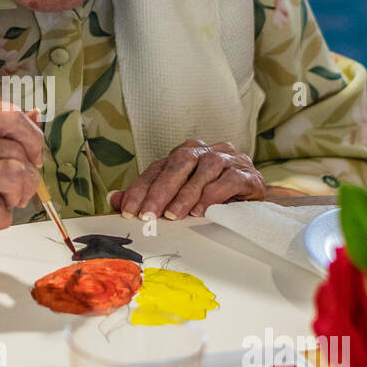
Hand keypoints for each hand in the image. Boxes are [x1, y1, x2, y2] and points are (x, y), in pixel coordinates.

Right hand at [0, 98, 44, 240]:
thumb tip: (34, 117)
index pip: (7, 114)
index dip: (31, 137)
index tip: (33, 155)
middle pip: (16, 145)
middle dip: (30, 170)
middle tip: (22, 188)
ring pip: (14, 172)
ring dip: (20, 193)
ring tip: (8, 203)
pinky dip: (2, 217)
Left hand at [109, 138, 263, 219]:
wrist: (252, 202)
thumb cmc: (210, 198)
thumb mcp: (176, 197)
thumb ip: (146, 196)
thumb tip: (114, 199)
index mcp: (185, 153)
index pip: (158, 167)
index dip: (141, 189)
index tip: (129, 211)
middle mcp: (205, 151)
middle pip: (180, 162)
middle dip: (161, 190)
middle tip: (149, 215)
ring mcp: (228, 159)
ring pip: (204, 169)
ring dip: (187, 194)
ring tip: (175, 216)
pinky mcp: (247, 173)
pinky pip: (229, 180)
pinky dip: (214, 195)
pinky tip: (203, 211)